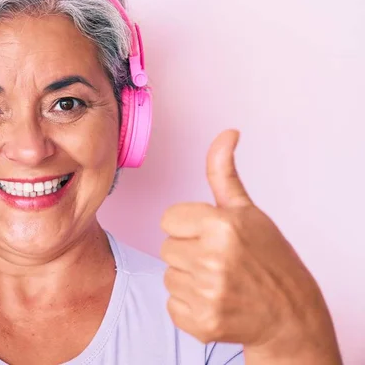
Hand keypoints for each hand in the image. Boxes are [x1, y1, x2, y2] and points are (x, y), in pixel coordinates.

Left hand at [159, 129, 340, 361]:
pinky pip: (172, 304)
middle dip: (188, 251)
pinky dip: (189, 305)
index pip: (168, 219)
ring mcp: (207, 293)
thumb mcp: (247, 211)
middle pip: (166, 248)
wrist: (289, 314)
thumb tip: (226, 133)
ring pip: (168, 276)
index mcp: (222, 225)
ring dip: (188, 278)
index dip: (188, 226)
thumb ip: (224, 173)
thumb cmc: (268, 258)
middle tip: (219, 260)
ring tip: (219, 281)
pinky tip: (215, 301)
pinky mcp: (201, 323)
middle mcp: (213, 259)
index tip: (210, 235)